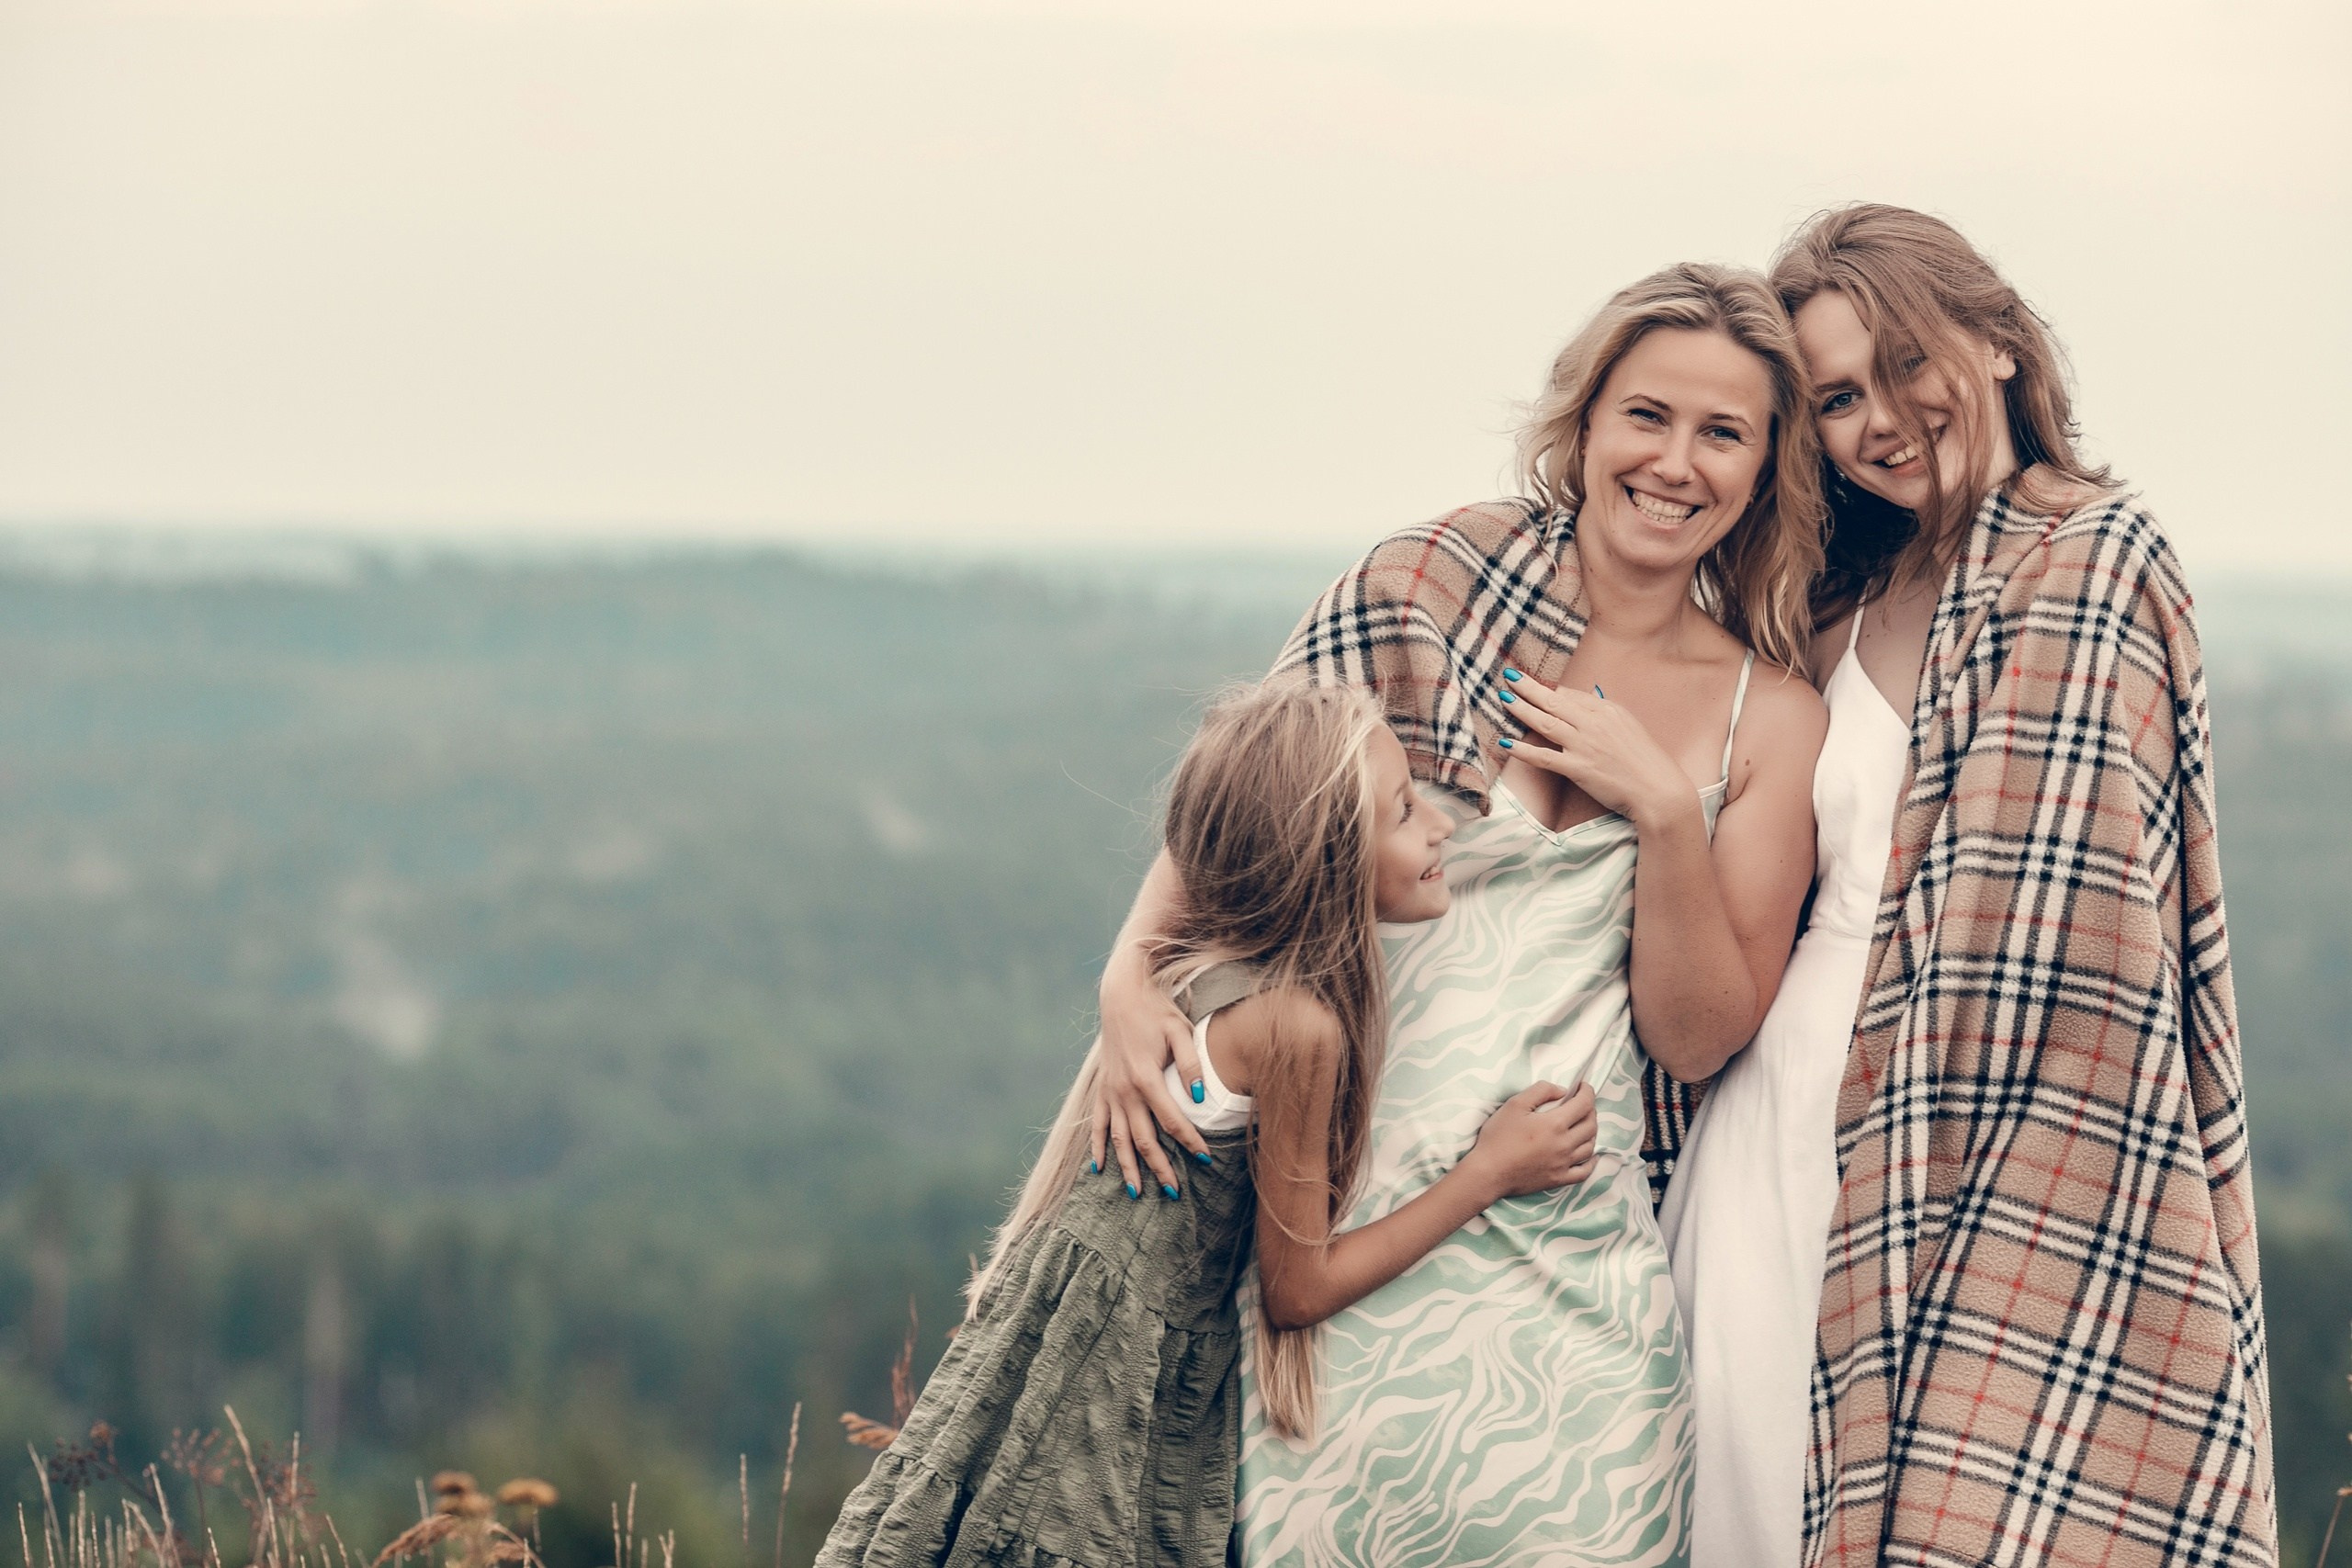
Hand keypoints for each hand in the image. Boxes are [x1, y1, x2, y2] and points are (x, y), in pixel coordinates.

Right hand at [1086, 945, 1210, 1197]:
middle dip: (1160, 1168)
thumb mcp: (1180, 1029)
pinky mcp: (1102, 1088)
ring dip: (1128, 1167)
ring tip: (1138, 1193)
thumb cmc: (1156, 1010)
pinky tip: (1099, 1168)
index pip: (1172, 1121)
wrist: (1121, 994)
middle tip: (1175, 1193)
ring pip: (1118, 1139)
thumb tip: (1200, 1096)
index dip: (1189, 1142)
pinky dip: (1098, 1147)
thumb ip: (1191, 1063)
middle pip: (1144, 1139)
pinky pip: (1098, 1125)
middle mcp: (1124, 1090)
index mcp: (1146, 1078)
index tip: (1205, 1160)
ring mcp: (1110, 1091)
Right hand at [1463, 1080, 1598, 1199]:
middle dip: (1590, 1110)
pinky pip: (1584, 1172)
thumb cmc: (1498, 1137)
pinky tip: (1591, 1155)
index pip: (1584, 1104)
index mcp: (1555, 1124)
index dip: (1587, 1092)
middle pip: (1590, 1125)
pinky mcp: (1558, 1179)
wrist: (1488, 1172)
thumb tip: (1562, 1091)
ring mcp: (1563, 1164)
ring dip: (1592, 1132)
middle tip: (1582, 1103)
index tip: (1584, 1086)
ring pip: (1590, 1146)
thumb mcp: (1515, 1104)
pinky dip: (1591, 1162)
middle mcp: (1564, 1145)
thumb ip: (1540, 1091)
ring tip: (1584, 1124)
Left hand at [1496, 673, 1693, 830]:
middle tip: (1510, 676)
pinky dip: (1523, 749)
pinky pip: (1544, 757)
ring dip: (1521, 709)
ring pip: (1545, 723)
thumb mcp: (1629, 726)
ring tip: (1503, 698)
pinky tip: (1505, 742)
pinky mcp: (1578, 768)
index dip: (1550, 690)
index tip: (1533, 685)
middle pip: (1554, 701)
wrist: (1659, 790)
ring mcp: (1585, 745)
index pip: (1571, 694)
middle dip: (1528, 687)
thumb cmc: (1646, 761)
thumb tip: (1593, 692)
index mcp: (1608, 710)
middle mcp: (1594, 723)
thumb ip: (1607, 709)